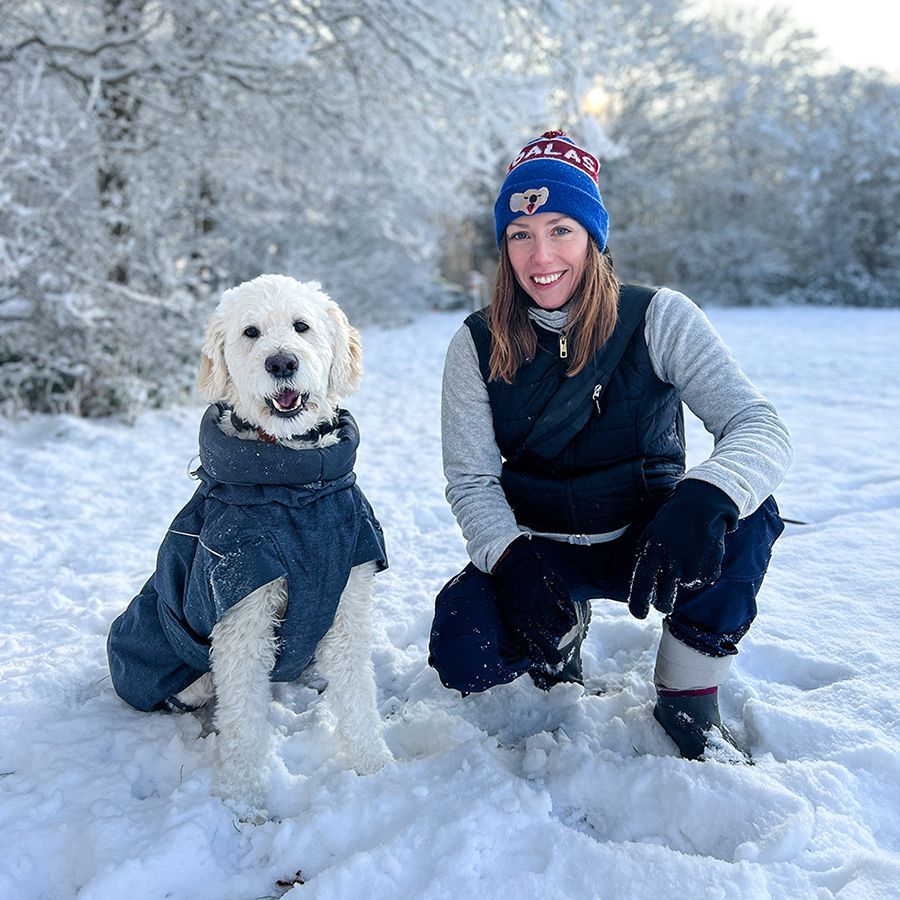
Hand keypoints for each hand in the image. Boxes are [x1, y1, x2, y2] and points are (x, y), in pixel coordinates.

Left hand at [492, 537, 576, 667]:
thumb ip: (519, 631)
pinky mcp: (551, 582)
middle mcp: (529, 606)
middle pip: (550, 632)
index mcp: (515, 615)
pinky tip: (570, 617)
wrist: (511, 561)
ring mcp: (542, 593)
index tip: (549, 661)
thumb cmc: (509, 591)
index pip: (529, 642)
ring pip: (560, 618)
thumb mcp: (508, 612)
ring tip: (564, 629)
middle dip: (555, 644)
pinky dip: (570, 612)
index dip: (542, 654)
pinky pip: (565, 602)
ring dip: (564, 626)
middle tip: (558, 652)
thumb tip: (534, 654)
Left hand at [628, 479, 738, 618]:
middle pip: (664, 602)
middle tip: (664, 603)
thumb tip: (637, 581)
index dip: (638, 605)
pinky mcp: (709, 569)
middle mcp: (671, 563)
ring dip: (684, 580)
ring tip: (686, 556)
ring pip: (684, 590)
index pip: (641, 586)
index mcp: (652, 552)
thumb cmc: (672, 519)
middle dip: (663, 605)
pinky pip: (702, 581)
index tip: (639, 614)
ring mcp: (691, 568)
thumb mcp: (651, 533)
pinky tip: (700, 554)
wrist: (702, 505)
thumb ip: (644, 556)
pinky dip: (701, 573)